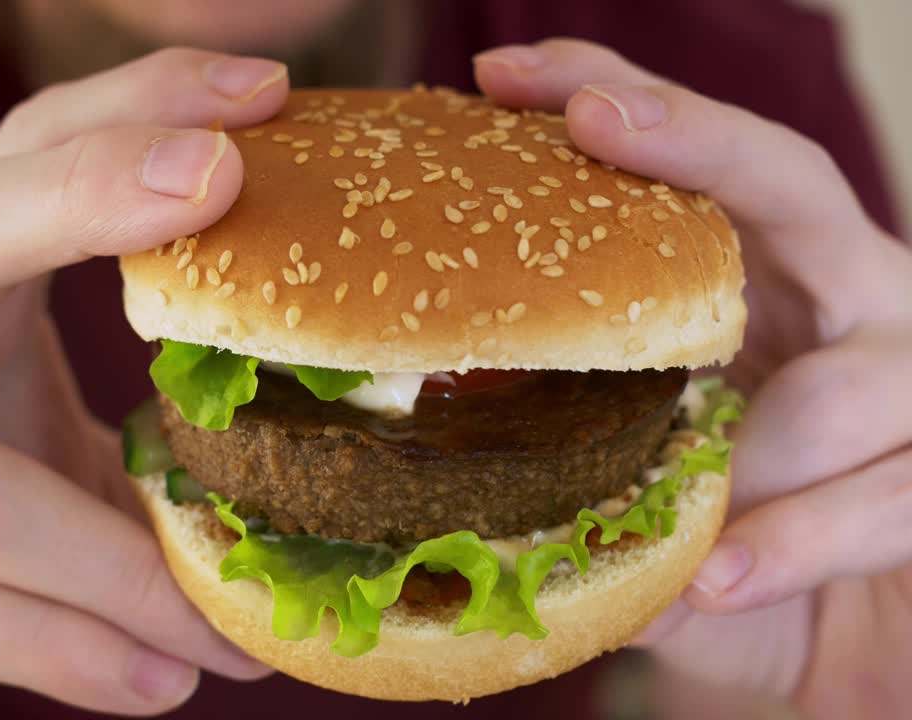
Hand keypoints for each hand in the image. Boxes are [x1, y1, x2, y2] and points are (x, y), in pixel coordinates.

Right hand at [0, 48, 287, 718]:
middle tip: (222, 179)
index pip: (20, 156)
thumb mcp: (42, 463)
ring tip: (232, 635)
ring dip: (121, 569)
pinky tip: (154, 686)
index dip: (133, 105)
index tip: (261, 91)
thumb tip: (330, 461)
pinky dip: (59, 651)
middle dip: (89, 195)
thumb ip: (141, 444)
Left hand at [474, 39, 911, 717]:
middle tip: (591, 120)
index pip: (696, 162)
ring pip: (853, 379)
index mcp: (762, 281)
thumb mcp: (628, 465)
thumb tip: (402, 411)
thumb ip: (564, 422)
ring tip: (669, 482)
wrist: (826, 648)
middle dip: (693, 144)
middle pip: (791, 187)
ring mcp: (904, 383)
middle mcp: (843, 299)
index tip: (507, 76)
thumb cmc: (713, 541)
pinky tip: (718, 579)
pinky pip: (890, 501)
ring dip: (755, 433)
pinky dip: (798, 543)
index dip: (614, 100)